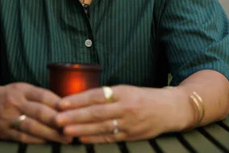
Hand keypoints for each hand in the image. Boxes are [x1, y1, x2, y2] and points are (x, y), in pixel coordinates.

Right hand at [0, 83, 72, 143]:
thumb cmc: (1, 96)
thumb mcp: (18, 89)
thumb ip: (36, 96)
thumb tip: (62, 105)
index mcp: (20, 89)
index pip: (44, 95)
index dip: (60, 103)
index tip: (75, 110)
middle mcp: (14, 102)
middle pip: (40, 112)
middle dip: (59, 121)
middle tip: (74, 127)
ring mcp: (7, 117)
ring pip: (33, 126)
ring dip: (51, 134)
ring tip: (65, 138)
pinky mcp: (2, 131)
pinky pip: (23, 137)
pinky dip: (37, 140)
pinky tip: (48, 142)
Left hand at [54, 85, 182, 143]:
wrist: (170, 109)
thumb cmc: (144, 97)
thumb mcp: (127, 90)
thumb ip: (107, 95)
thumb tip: (80, 99)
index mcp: (123, 92)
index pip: (96, 95)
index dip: (78, 99)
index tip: (62, 102)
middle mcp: (126, 107)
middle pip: (96, 112)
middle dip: (75, 116)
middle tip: (57, 118)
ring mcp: (129, 123)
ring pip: (101, 126)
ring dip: (82, 129)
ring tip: (65, 130)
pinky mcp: (132, 136)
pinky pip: (110, 137)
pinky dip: (95, 139)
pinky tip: (82, 139)